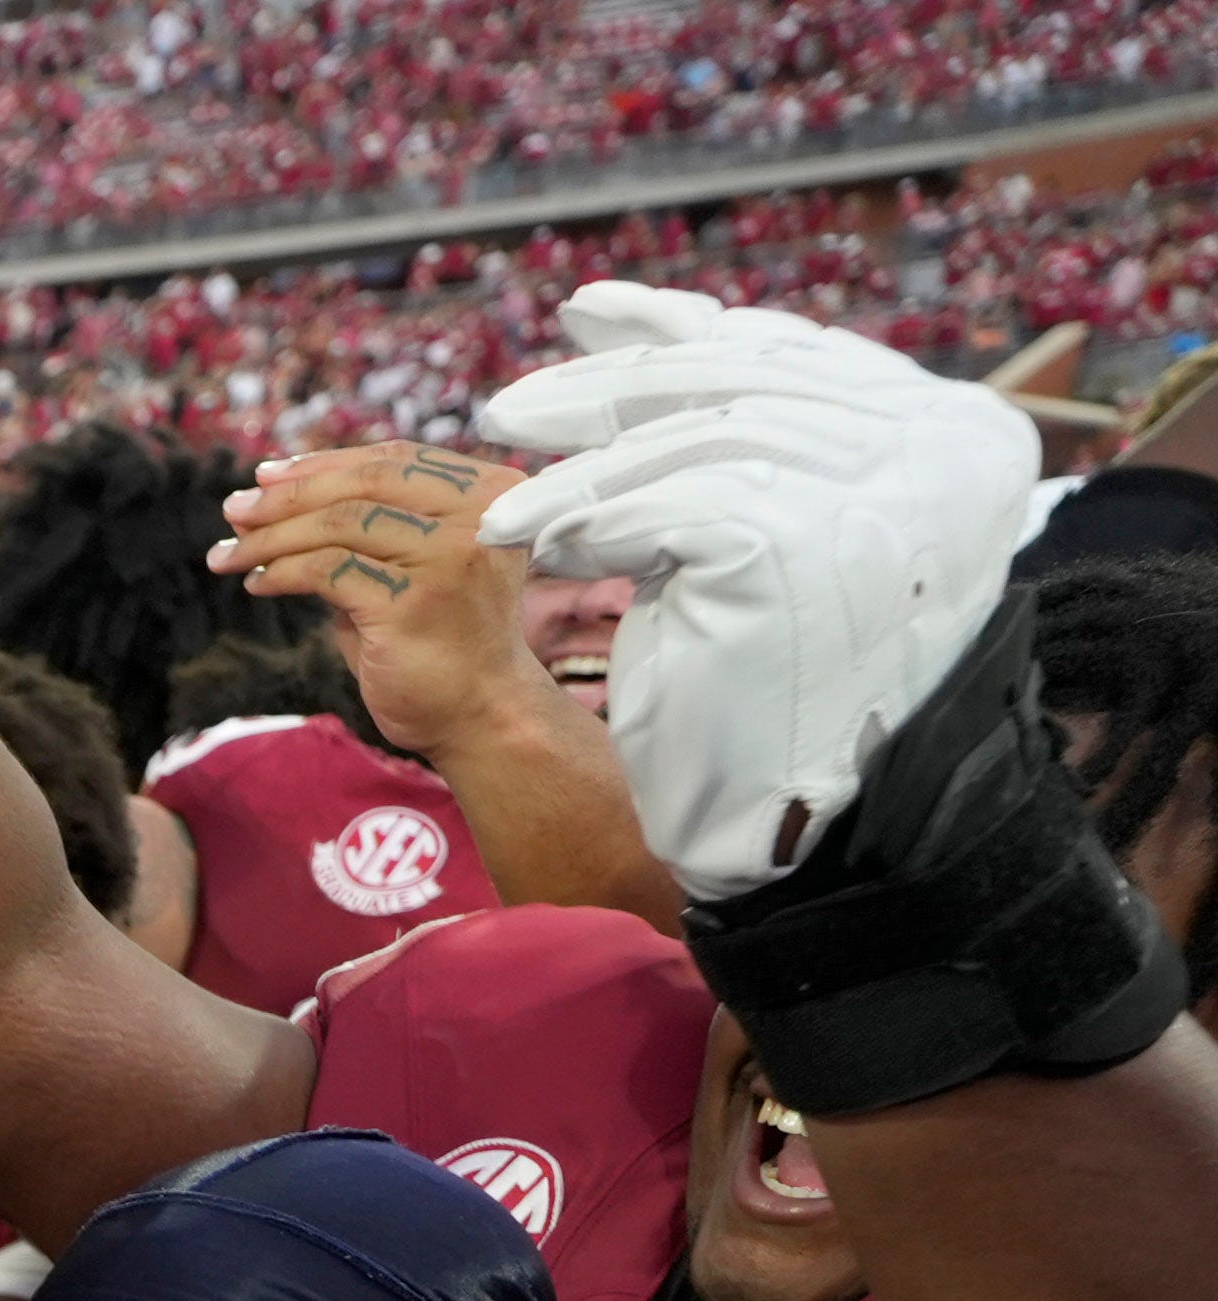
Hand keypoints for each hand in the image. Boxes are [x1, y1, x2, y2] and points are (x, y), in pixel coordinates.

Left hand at [217, 441, 560, 765]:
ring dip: (271, 537)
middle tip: (234, 508)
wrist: (481, 712)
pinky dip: (282, 572)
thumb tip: (268, 499)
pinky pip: (328, 570)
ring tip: (227, 553)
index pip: (393, 460)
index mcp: (488, 494)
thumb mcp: (408, 566)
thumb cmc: (438, 640)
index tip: (266, 476)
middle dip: (288, 496)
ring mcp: (448, 557)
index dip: (322, 464)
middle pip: (365, 484)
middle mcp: (479, 516)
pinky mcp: (412, 602)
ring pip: (341, 523)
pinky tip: (256, 583)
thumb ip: (359, 530)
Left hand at [478, 285, 1034, 898]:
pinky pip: (668, 507)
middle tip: (511, 404)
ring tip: (504, 501)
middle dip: (613, 387)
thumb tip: (634, 335)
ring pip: (695, 443)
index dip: (683, 332)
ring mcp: (872, 493)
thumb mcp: (776, 536)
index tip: (588, 318)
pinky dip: (591, 518)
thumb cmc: (780, 690)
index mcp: (954, 440)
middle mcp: (936, 451)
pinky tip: (536, 537)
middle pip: (742, 383)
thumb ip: (747, 440)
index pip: (797, 354)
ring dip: (580, 468)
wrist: (800, 823)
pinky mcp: (793, 545)